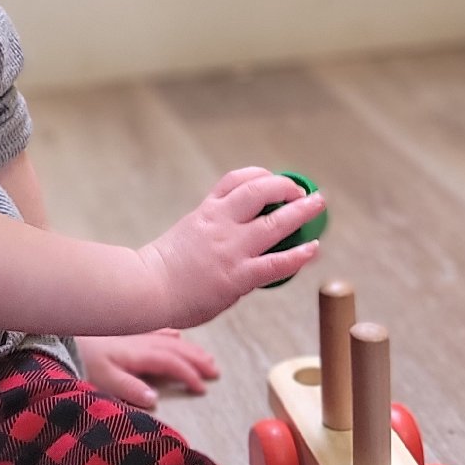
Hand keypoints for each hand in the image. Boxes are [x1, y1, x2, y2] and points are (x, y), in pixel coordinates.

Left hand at [75, 330, 219, 410]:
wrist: (58, 335)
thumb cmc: (77, 359)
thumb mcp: (100, 379)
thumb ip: (128, 388)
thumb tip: (155, 398)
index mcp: (137, 354)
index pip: (171, 364)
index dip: (189, 375)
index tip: (203, 389)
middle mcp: (139, 341)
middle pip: (175, 349)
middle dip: (197, 360)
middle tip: (215, 371)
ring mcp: (132, 333)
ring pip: (168, 339)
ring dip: (188, 347)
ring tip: (205, 356)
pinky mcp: (122, 330)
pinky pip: (154, 328)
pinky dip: (168, 332)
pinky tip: (176, 334)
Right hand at [140, 168, 324, 328]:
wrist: (145, 289)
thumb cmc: (158, 271)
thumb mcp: (184, 236)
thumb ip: (208, 232)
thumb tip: (228, 239)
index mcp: (205, 212)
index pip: (235, 181)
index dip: (259, 175)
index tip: (272, 179)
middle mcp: (221, 224)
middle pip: (260, 191)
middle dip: (285, 187)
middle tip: (303, 192)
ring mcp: (231, 249)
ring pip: (276, 223)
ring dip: (301, 211)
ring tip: (318, 205)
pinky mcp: (239, 276)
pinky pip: (277, 263)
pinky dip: (299, 254)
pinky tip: (314, 249)